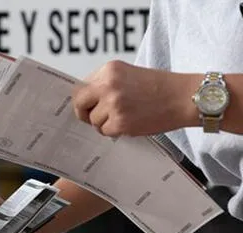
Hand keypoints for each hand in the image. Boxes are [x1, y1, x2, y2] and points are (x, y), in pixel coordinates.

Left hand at [73, 60, 189, 136]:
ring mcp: (113, 104)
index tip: (87, 105)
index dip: (84, 99)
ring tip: (125, 116)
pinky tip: (130, 123)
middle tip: (93, 117)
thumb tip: (85, 100)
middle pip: (79, 104)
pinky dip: (114, 131)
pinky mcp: (120, 122)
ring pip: (93, 120)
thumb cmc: (160, 87)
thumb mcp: (128, 74)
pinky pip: (105, 131)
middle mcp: (108, 85)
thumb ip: (106, 84)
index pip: (80, 87)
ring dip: (104, 123)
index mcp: (109, 70)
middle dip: (84, 112)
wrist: (184, 97)